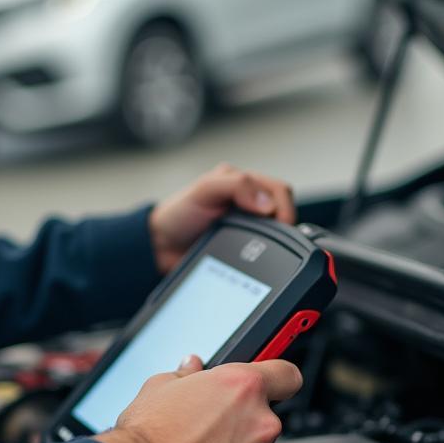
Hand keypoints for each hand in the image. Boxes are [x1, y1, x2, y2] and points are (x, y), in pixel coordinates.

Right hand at [98, 355, 301, 442]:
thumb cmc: (147, 437)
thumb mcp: (159, 387)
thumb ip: (187, 375)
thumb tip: (192, 368)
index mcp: (242, 387)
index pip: (287, 375)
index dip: (278, 380)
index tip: (272, 387)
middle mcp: (260, 423)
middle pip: (265, 420)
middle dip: (242, 425)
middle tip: (209, 432)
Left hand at [148, 163, 294, 274]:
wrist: (159, 248)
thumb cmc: (176, 215)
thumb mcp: (204, 190)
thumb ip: (236, 186)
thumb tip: (267, 203)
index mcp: (242, 182)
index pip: (279, 190)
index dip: (284, 207)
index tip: (281, 225)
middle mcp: (248, 202)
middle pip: (283, 211)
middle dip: (283, 226)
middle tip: (272, 241)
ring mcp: (247, 226)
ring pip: (277, 233)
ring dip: (275, 242)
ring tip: (264, 251)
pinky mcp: (243, 248)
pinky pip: (265, 252)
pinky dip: (266, 256)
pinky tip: (257, 260)